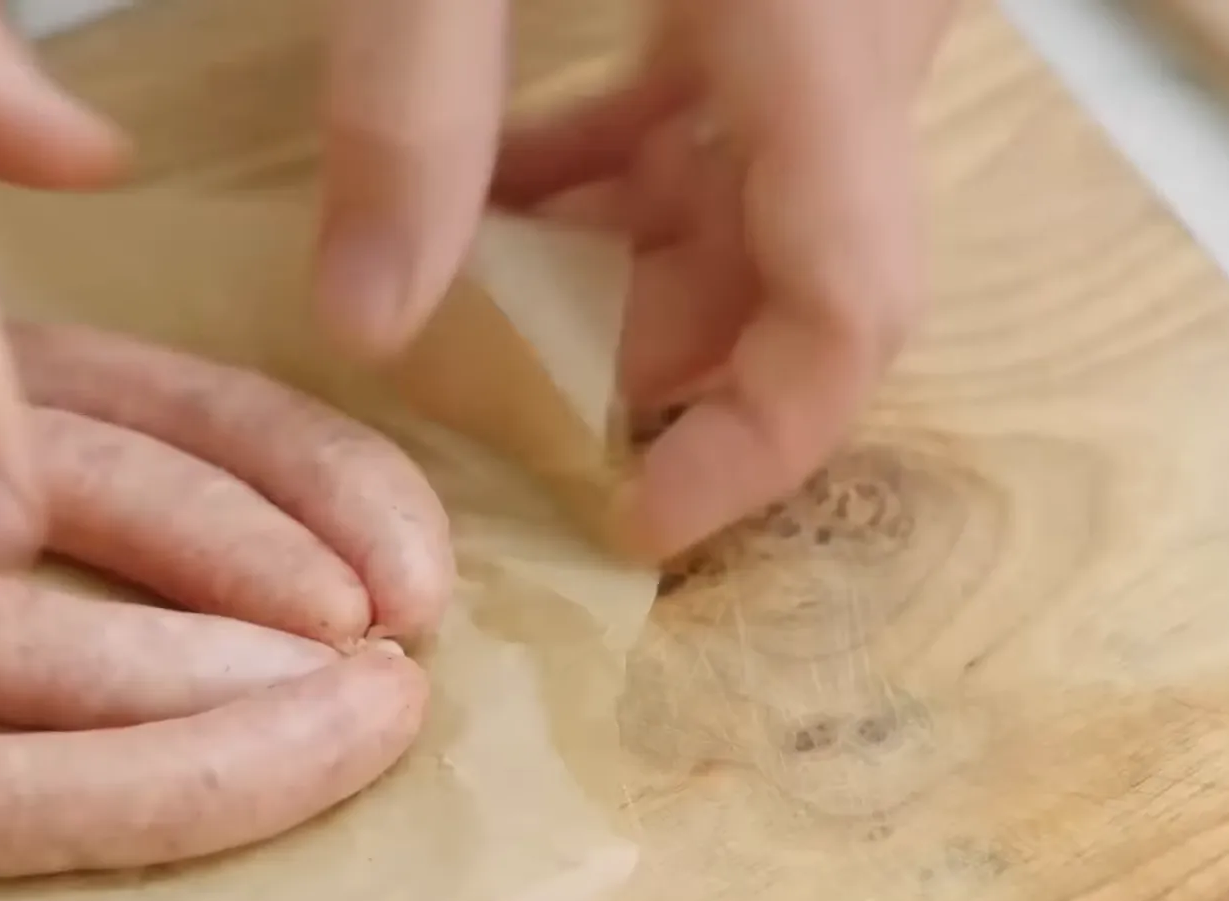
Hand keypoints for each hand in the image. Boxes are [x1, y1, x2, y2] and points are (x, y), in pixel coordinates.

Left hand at [315, 0, 954, 559]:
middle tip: (485, 373)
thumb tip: (362, 327)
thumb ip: (409, 106)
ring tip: (468, 276)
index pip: (846, 312)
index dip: (753, 449)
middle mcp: (866, 37)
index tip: (628, 521)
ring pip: (763, 209)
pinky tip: (507, 177)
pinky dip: (623, 176)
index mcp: (819, 32)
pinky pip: (736, 123)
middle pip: (793, 277)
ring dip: (613, 264)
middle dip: (635, 350)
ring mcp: (838, 12)